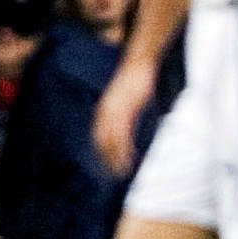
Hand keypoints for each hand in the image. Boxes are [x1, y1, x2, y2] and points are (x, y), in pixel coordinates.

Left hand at [93, 58, 156, 177]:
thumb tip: (125, 122)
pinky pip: (123, 134)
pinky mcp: (127, 110)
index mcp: (103, 109)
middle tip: (112, 175)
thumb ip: (122, 110)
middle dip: (107, 159)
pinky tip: (129, 158)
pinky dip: (125, 148)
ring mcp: (115, 112)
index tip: (106, 165)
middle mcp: (105, 112)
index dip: (103, 152)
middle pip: (102, 141)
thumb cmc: (133, 78)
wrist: (137, 63)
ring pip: (111, 141)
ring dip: (116, 158)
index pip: (99, 136)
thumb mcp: (124, 96)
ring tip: (121, 172)